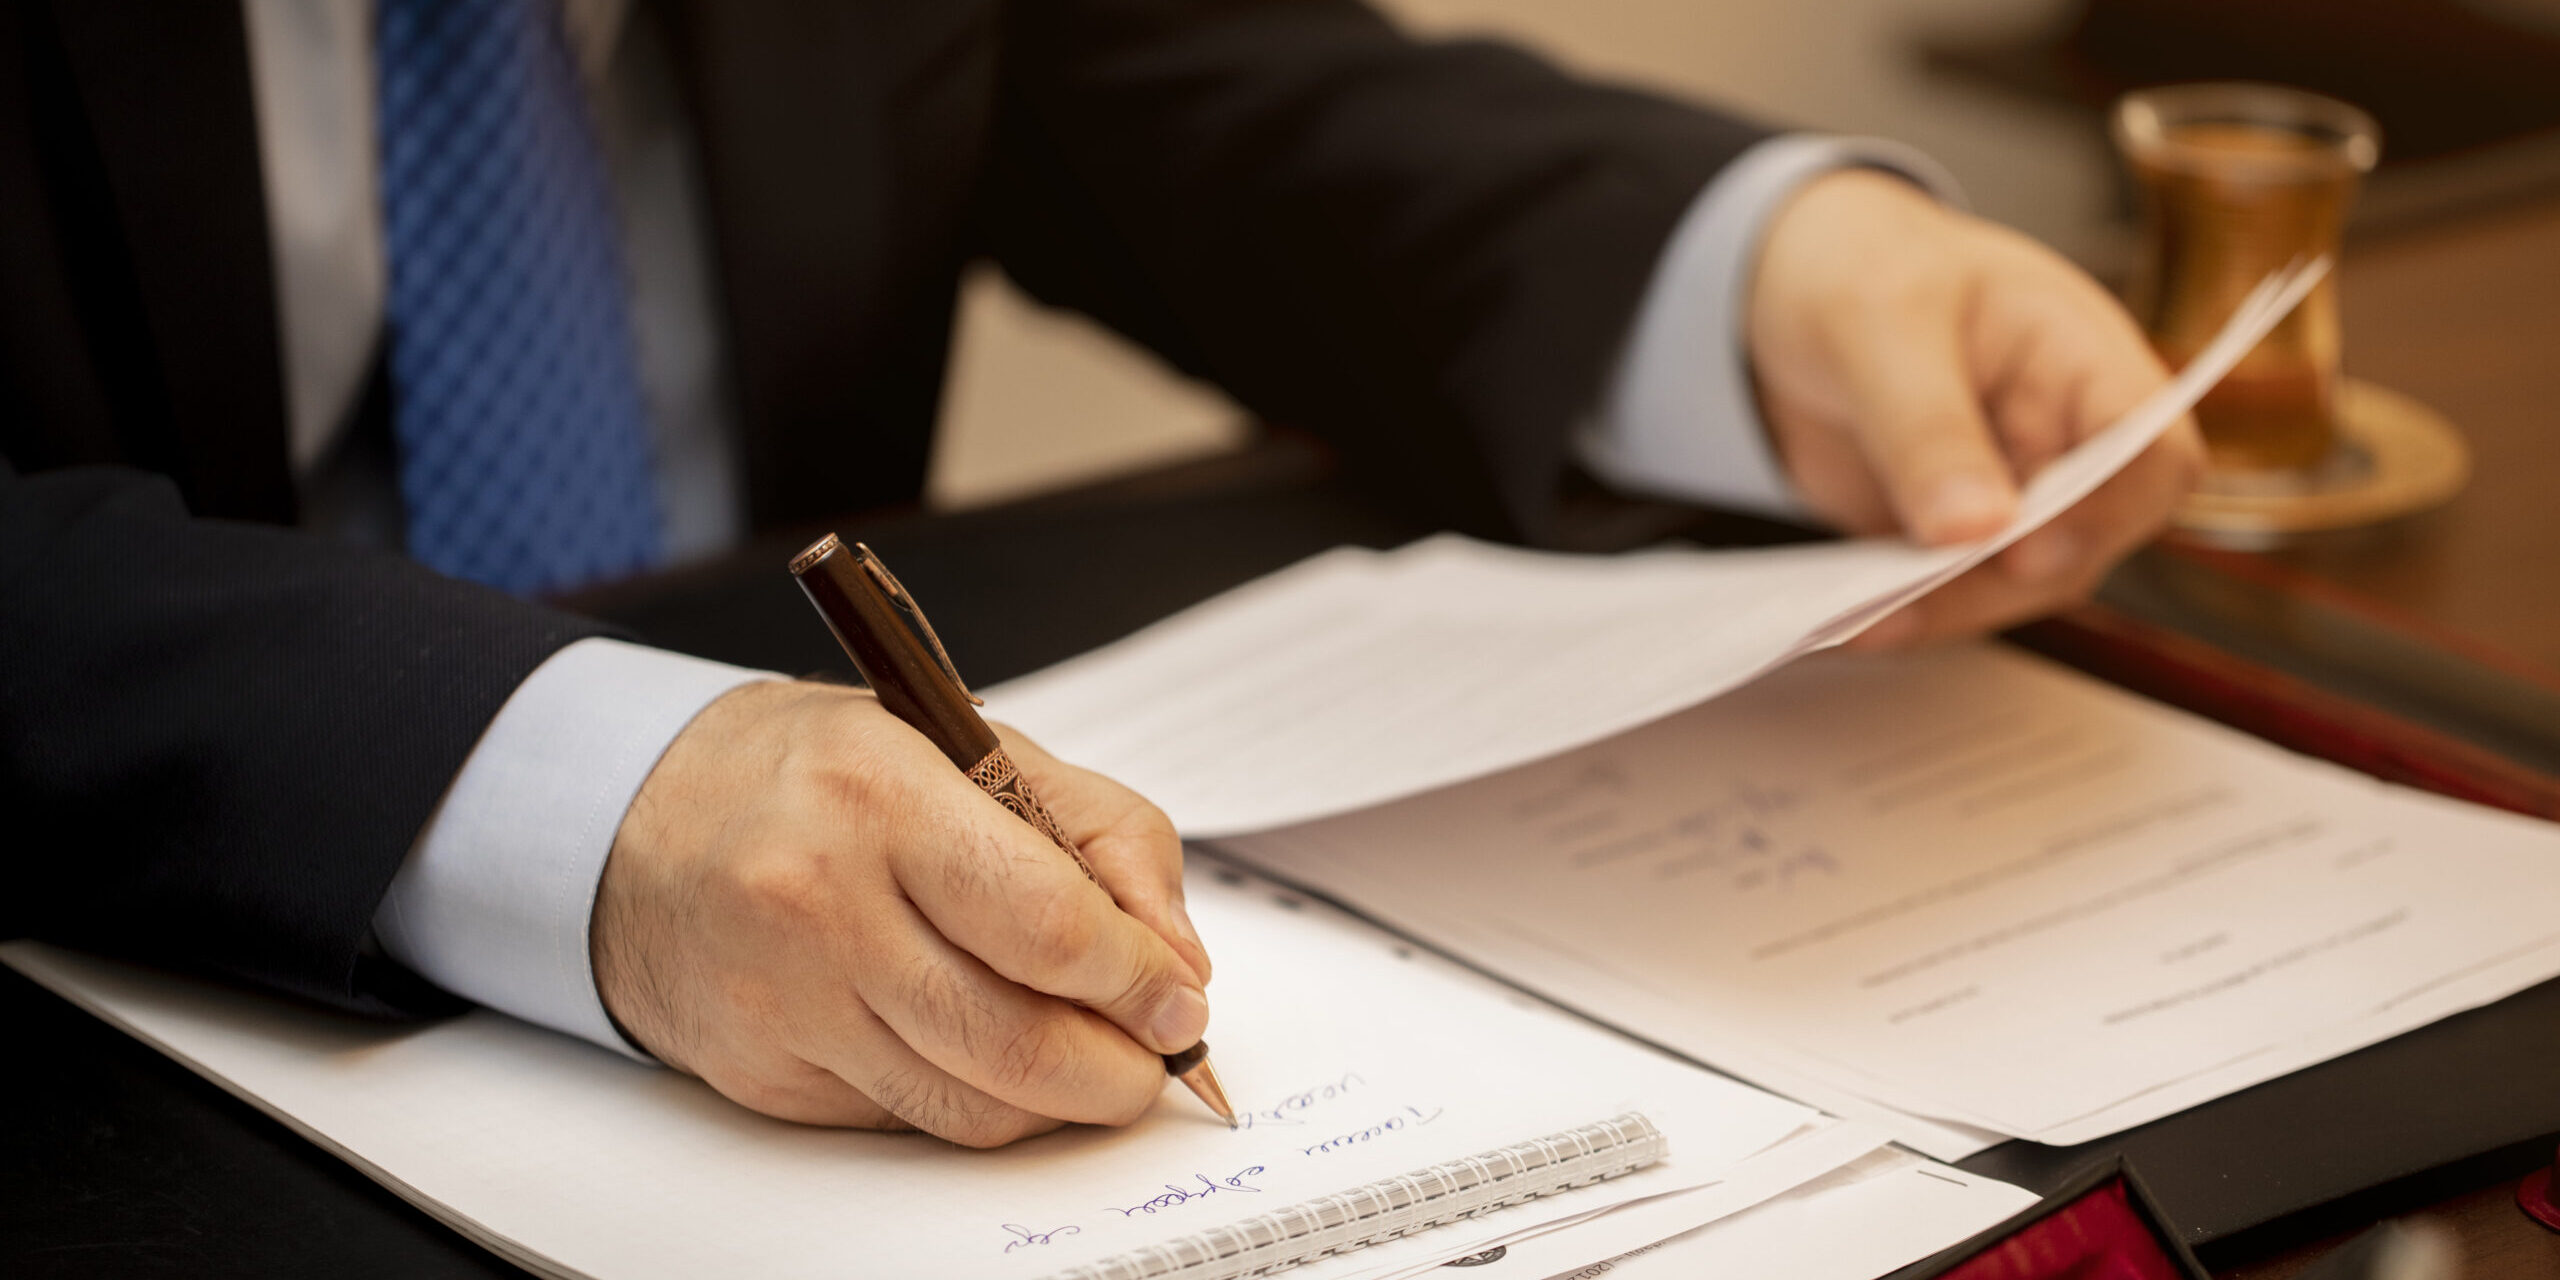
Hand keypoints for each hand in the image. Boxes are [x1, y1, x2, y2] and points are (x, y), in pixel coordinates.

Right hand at [590, 679, 1212, 1145]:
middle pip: (1019, 1041)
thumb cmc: (822, 776)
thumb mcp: (970, 745)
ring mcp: (785, 1002)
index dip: (1138, 980)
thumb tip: (1176, 959)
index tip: (1181, 999)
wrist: (640, 821)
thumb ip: (1101, 834)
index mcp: (880, 796)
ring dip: (1062, 1102)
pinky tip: (992, 1055)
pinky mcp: (765, 1074)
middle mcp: (820, 903)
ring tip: (1095, 1061)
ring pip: (972, 1107)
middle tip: (1159, 1055)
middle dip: (1121, 1069)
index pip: (1048, 925)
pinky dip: (977, 1103)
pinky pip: (909, 1120)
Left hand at [1747, 169, 2204, 645]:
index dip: (2107, 511)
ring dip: (1946, 609)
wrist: (1785, 288)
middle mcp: (2065, 435)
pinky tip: (1847, 622)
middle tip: (1905, 601)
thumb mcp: (1881, 327)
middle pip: (2086, 540)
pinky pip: (1949, 591)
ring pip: (2017, 584)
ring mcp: (2014, 491)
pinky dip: (1904, 611)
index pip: (2150, 450)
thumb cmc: (1862, 269)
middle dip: (2003, 581)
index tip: (2023, 550)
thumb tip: (1973, 530)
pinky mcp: (1954, 533)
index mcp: (2081, 357)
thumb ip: (1927, 427)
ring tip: (1859, 623)